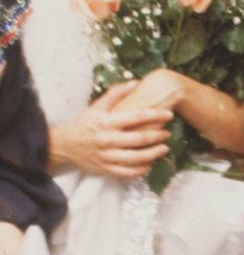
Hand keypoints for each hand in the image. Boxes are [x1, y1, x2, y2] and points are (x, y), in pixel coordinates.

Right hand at [50, 81, 172, 177]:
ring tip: (164, 149)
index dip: (155, 116)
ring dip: (154, 154)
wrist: (62, 145)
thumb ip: (115, 94)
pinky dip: (142, 169)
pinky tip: (150, 163)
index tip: (169, 114)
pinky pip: (128, 172)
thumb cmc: (83, 123)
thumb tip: (135, 83)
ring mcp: (107, 156)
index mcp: (106, 122)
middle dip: (158, 136)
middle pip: (139, 139)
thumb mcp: (96, 107)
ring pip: (136, 158)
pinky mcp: (106, 169)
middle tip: (168, 133)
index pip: (136, 117)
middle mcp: (107, 140)